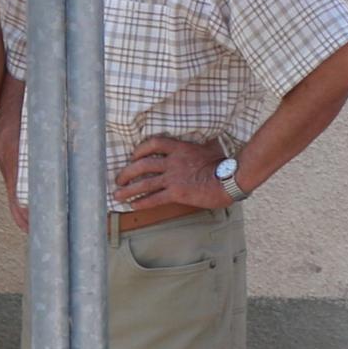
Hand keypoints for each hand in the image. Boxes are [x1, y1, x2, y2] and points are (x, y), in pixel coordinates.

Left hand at [113, 134, 233, 212]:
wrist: (230, 179)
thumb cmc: (224, 164)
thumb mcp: (211, 147)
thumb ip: (202, 144)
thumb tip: (205, 142)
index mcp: (180, 148)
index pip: (154, 144)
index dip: (140, 149)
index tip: (133, 156)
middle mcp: (173, 162)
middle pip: (142, 165)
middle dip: (127, 172)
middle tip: (118, 179)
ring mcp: (173, 178)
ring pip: (144, 183)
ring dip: (128, 189)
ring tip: (117, 195)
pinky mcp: (177, 193)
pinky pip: (154, 198)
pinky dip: (142, 202)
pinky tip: (133, 206)